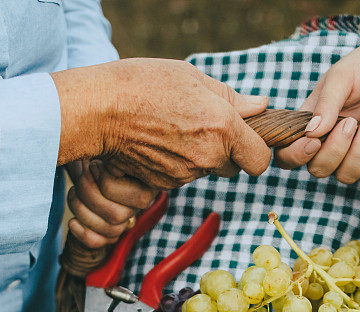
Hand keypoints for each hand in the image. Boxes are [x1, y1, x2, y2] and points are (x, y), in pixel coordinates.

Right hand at [52, 58, 271, 187]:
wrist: (98, 111)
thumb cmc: (144, 85)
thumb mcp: (192, 77)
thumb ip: (232, 97)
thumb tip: (260, 106)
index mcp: (223, 127)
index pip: (260, 160)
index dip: (256, 151)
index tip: (246, 139)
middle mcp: (208, 156)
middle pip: (232, 167)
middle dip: (225, 152)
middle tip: (202, 126)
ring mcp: (185, 174)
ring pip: (204, 170)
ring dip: (198, 155)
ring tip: (172, 127)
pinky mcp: (164, 185)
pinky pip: (181, 177)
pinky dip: (175, 163)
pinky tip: (158, 141)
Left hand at [65, 159, 157, 247]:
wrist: (85, 172)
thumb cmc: (96, 157)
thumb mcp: (104, 149)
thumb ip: (111, 154)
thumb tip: (112, 165)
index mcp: (146, 187)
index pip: (135, 197)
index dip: (106, 181)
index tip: (92, 165)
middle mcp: (137, 208)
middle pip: (116, 215)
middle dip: (88, 194)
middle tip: (78, 177)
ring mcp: (123, 223)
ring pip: (107, 229)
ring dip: (81, 209)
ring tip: (72, 192)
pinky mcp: (107, 234)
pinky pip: (97, 242)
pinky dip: (81, 233)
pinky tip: (72, 221)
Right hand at [275, 39, 359, 184]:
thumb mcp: (342, 77)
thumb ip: (326, 104)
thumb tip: (310, 133)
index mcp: (311, 123)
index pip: (287, 153)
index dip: (295, 155)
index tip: (314, 142)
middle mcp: (328, 142)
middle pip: (317, 169)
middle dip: (334, 151)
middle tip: (350, 122)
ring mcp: (353, 152)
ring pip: (344, 176)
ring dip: (356, 156)